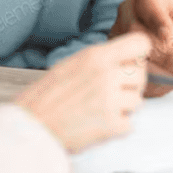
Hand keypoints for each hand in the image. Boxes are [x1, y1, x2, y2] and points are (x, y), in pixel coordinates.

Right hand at [13, 31, 150, 152]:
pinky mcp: (112, 125)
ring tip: (100, 110)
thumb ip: (100, 60)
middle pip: (141, 76)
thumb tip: (125, 60)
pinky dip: (117, 128)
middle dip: (129, 86)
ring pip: (138, 102)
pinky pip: (129, 125)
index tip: (130, 65)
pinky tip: (98, 124)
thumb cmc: (45, 97)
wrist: (31, 126)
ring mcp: (111, 101)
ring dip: (124, 108)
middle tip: (109, 94)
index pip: (140, 44)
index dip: (138, 56)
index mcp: (96, 57)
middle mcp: (107, 75)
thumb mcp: (71, 64)